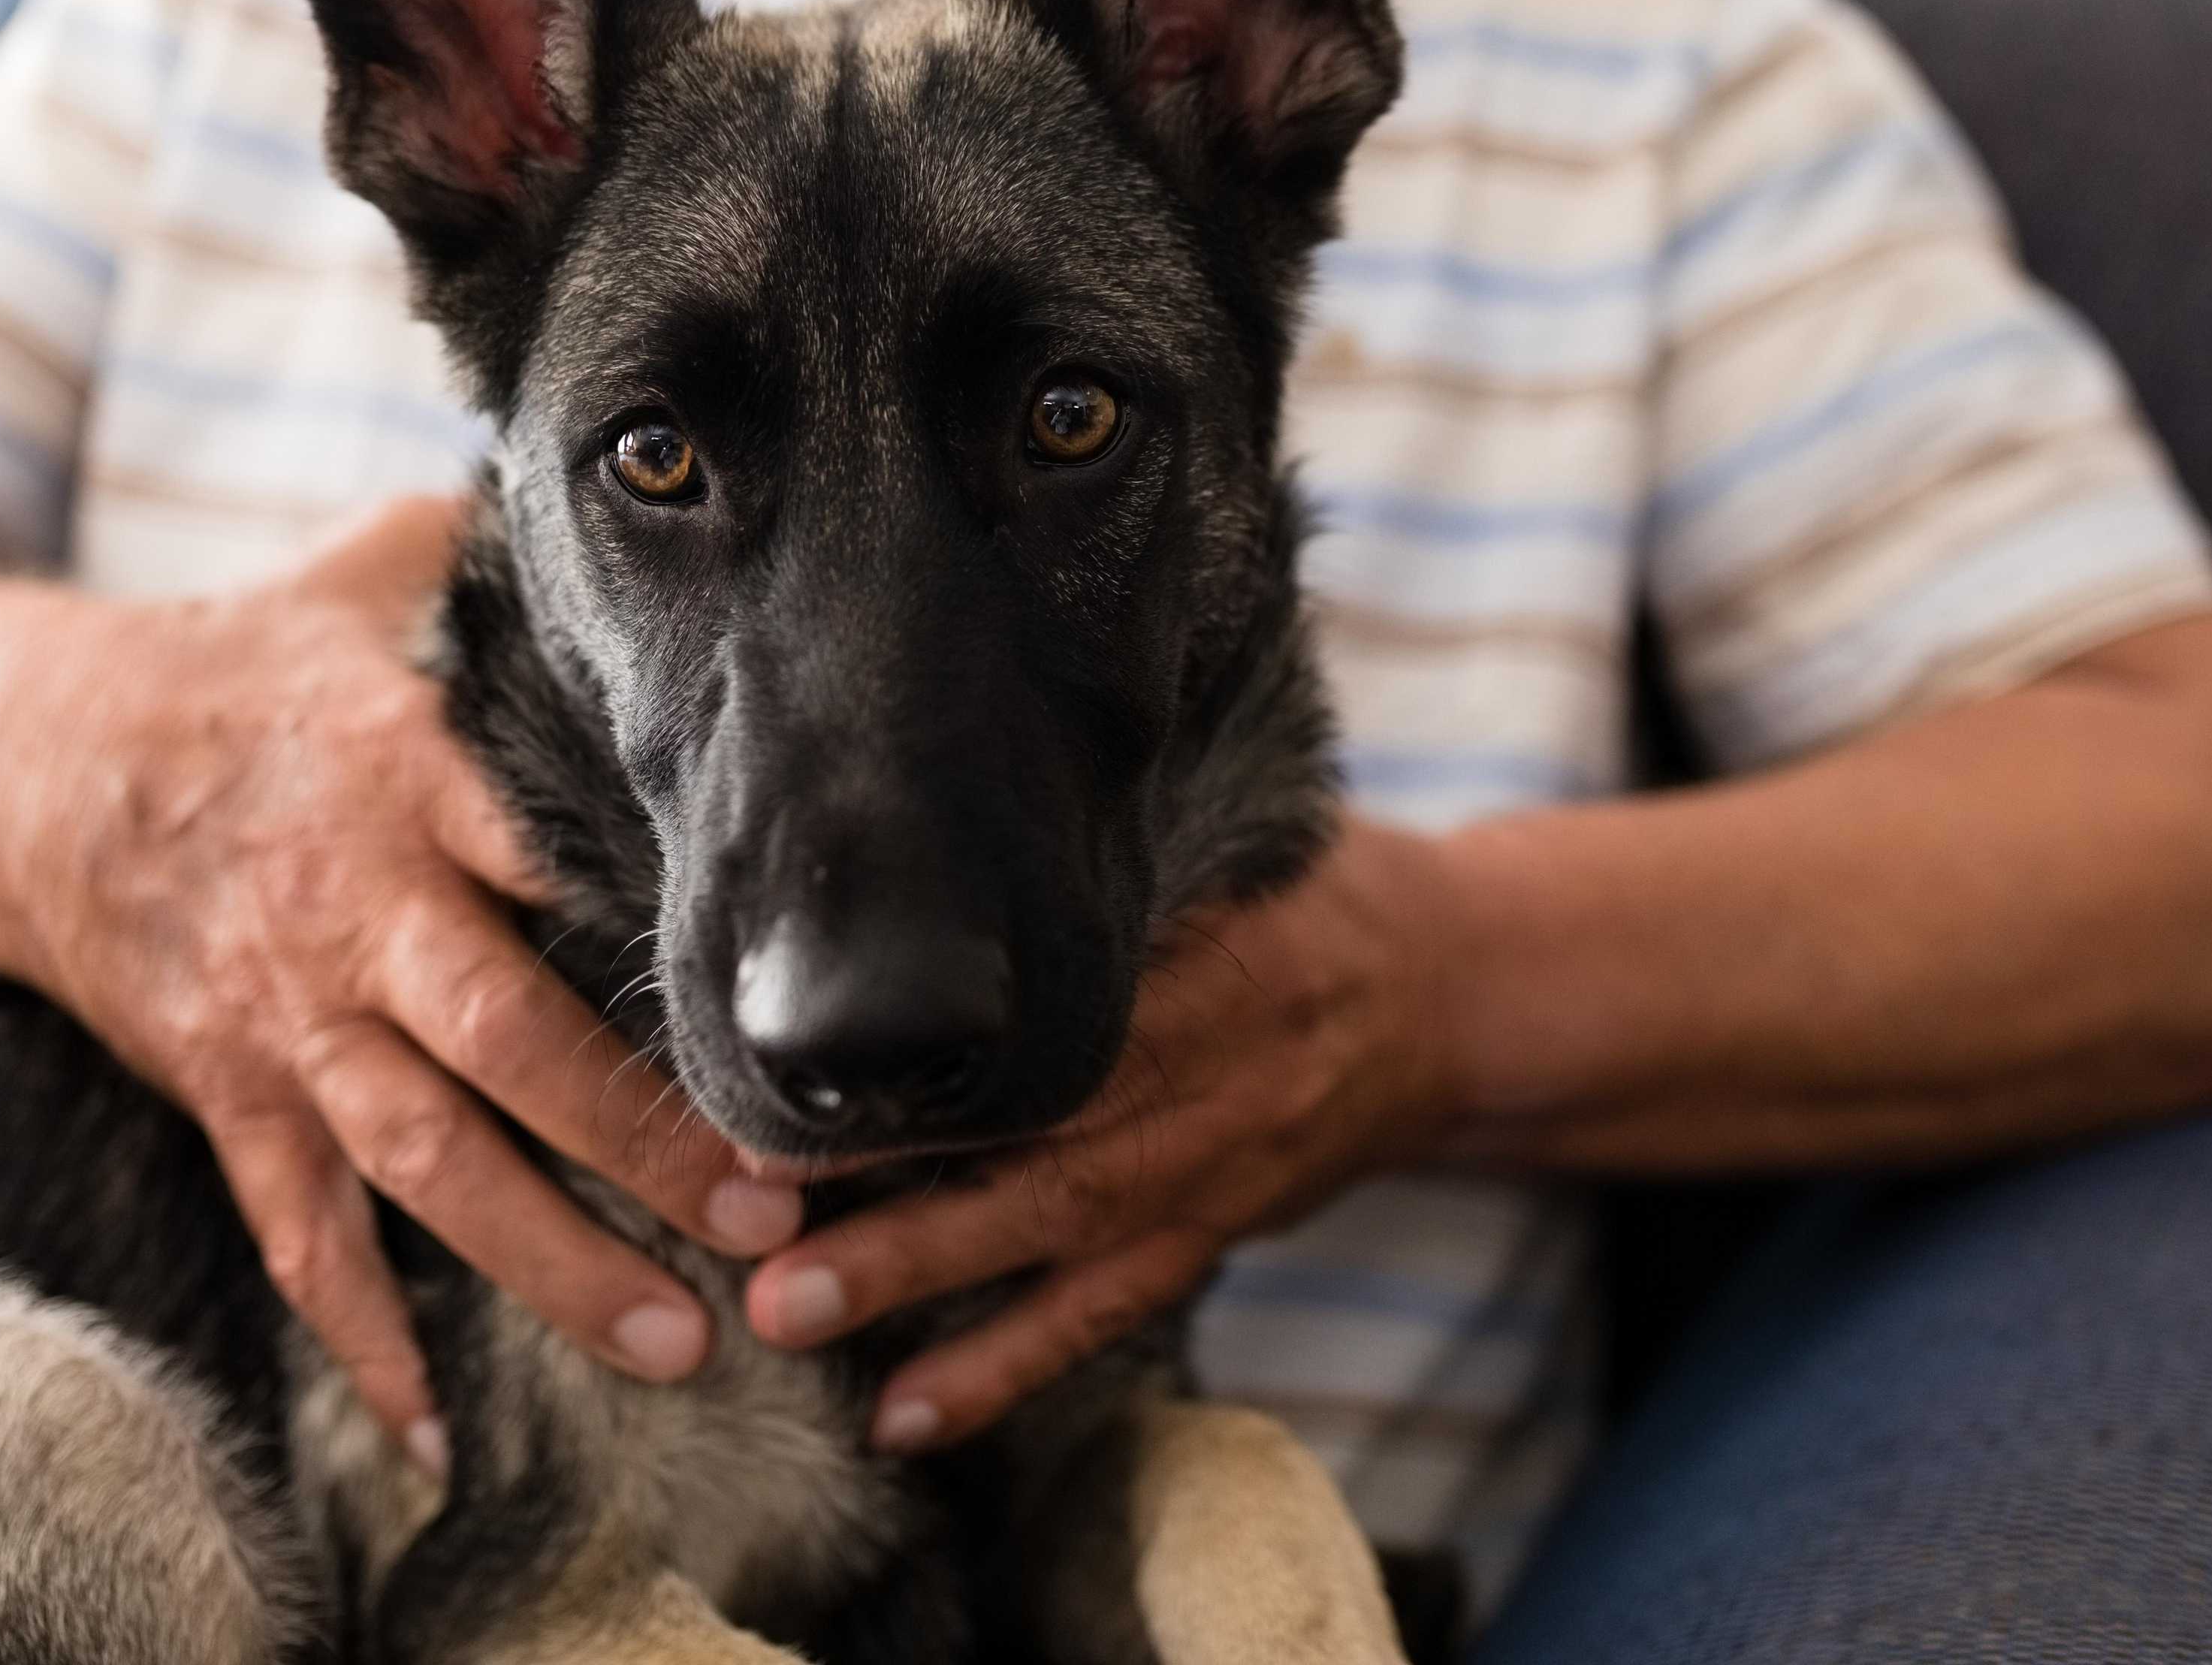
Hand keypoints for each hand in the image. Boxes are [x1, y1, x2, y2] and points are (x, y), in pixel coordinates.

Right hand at [0, 495, 807, 1470]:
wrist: (16, 754)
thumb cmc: (241, 658)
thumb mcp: (368, 575)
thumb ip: (504, 555)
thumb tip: (653, 490)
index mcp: (404, 770)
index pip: (549, 856)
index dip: (660, 936)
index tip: (779, 1005)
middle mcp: (350, 906)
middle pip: (510, 1042)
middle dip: (642, 1144)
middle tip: (773, 1222)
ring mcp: (283, 1016)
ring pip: (423, 1164)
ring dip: (547, 1262)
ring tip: (672, 1340)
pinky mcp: (228, 1091)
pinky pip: (296, 1234)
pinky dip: (358, 1339)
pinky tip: (432, 1428)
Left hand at [737, 820, 1461, 1450]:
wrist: (1456, 990)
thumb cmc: (1310, 886)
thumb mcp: (1239, 827)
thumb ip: (1121, 847)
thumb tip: (940, 794)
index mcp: (1223, 951)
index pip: (1069, 1004)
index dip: (941, 1047)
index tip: (803, 1062)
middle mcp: (1221, 1067)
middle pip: (1048, 1135)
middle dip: (899, 1187)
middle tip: (755, 1225)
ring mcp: (1220, 1164)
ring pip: (1063, 1234)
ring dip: (925, 1285)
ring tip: (791, 1317)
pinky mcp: (1217, 1232)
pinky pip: (1107, 1312)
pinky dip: (1006, 1369)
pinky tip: (905, 1416)